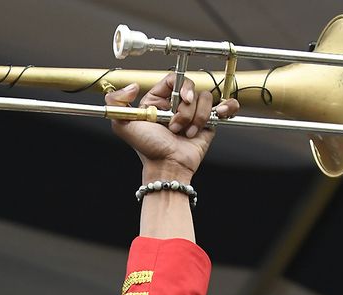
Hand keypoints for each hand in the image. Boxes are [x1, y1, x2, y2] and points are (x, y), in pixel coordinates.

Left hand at [106, 74, 238, 180]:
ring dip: (197, 118)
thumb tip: (132, 86)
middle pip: (192, 89)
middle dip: (186, 109)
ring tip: (186, 133)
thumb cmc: (147, 149)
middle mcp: (177, 104)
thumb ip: (116, 102)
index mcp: (158, 100)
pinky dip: (225, 108)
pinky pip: (225, 105)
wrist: (167, 167)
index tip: (183, 98)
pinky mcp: (209, 122)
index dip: (182, 86)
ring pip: (206, 99)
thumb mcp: (123, 125)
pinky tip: (218, 115)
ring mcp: (194, 112)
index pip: (175, 79)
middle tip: (176, 126)